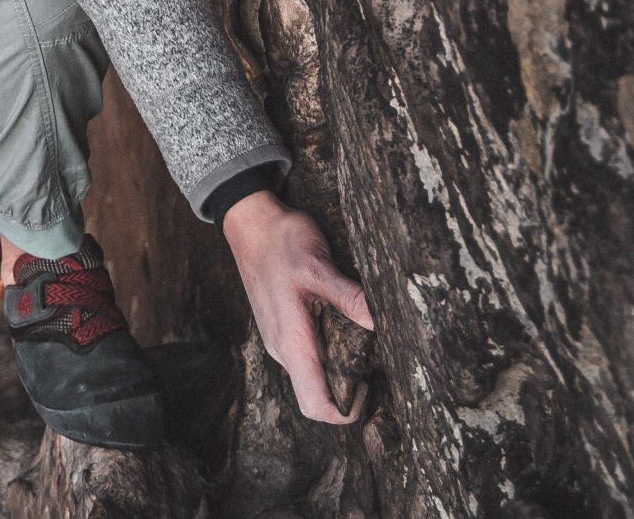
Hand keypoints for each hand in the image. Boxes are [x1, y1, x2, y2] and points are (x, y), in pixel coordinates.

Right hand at [222, 191, 373, 423]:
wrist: (250, 223)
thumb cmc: (281, 243)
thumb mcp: (319, 268)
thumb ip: (350, 299)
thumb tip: (384, 325)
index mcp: (292, 343)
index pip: (317, 406)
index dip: (347, 410)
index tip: (369, 384)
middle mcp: (282, 350)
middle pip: (317, 394)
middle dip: (349, 388)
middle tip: (375, 359)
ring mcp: (280, 340)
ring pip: (313, 374)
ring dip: (339, 366)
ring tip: (362, 335)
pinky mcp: (281, 328)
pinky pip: (307, 354)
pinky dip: (329, 349)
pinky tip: (342, 320)